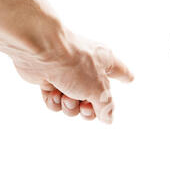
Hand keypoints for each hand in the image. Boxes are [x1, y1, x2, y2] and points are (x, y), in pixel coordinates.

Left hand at [12, 30, 133, 123]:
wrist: (40, 50)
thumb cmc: (75, 64)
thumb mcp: (98, 90)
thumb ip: (105, 106)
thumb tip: (108, 118)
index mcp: (105, 63)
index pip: (120, 71)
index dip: (125, 77)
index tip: (129, 79)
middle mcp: (87, 67)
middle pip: (94, 97)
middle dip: (89, 109)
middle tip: (85, 108)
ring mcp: (67, 73)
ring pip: (73, 102)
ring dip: (70, 106)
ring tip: (66, 97)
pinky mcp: (49, 78)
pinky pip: (55, 99)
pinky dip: (54, 101)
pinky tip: (53, 93)